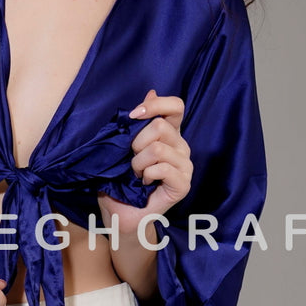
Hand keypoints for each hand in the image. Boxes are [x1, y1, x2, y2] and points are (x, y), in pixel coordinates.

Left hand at [98, 89, 191, 234]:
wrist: (120, 214)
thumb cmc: (120, 181)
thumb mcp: (122, 145)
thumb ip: (138, 120)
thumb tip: (151, 91)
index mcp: (169, 134)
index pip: (175, 106)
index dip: (155, 105)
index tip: (134, 116)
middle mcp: (181, 147)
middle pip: (160, 127)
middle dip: (136, 143)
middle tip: (131, 160)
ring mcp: (185, 166)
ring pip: (158, 148)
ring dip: (138, 163)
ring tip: (136, 175)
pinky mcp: (184, 185)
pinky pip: (163, 168)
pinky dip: (146, 175)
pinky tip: (144, 184)